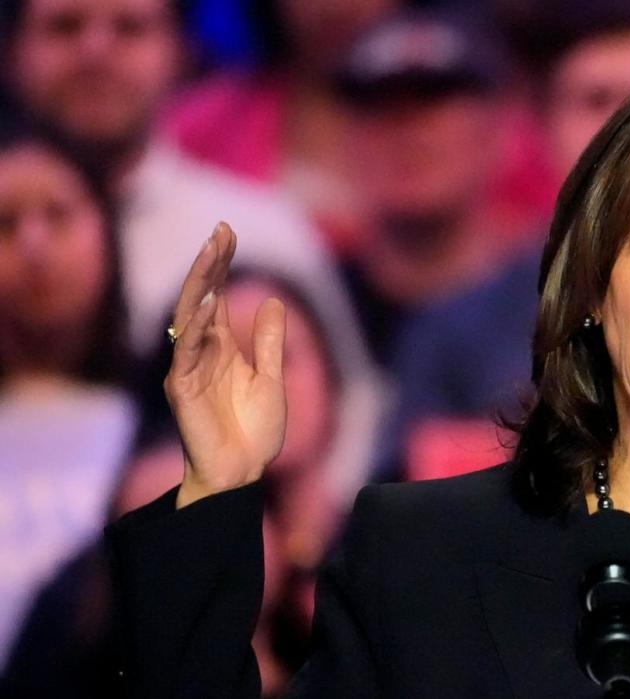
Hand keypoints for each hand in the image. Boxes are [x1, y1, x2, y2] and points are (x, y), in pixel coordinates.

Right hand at [165, 222, 286, 508]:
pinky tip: (209, 301)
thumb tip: (271, 301)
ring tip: (213, 252)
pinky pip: (186, 352)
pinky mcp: (181, 390)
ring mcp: (188, 369)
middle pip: (200, 297)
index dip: (220, 264)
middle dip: (209, 263)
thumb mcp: (271, 379)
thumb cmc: (253, 433)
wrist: (242, 474)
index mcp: (221, 348)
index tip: (227, 231)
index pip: (216, 296)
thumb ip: (268, 343)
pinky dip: (196, 326)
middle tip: (220, 231)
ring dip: (202, 283)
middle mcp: (200, 353)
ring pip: (188, 317)